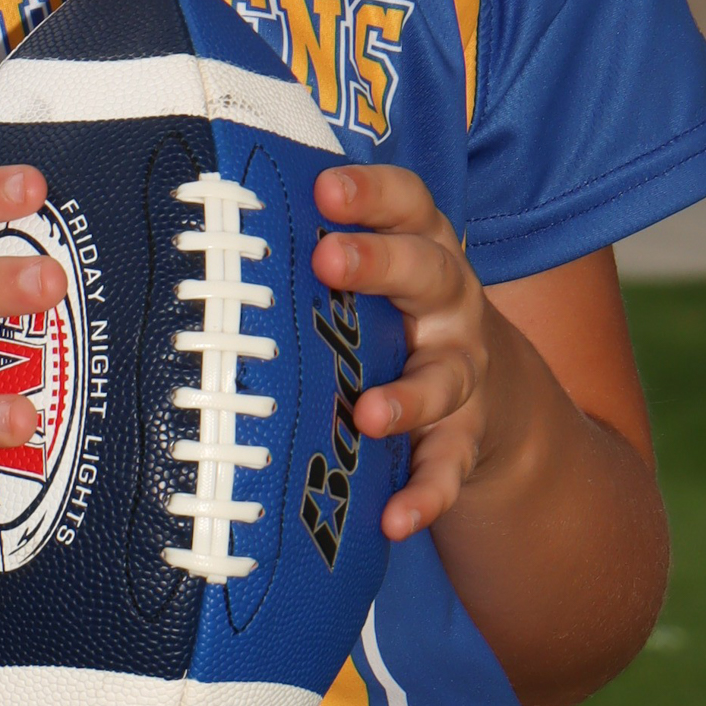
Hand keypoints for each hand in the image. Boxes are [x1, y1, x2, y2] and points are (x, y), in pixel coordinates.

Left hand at [310, 164, 520, 543]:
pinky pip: (449, 468)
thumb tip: (215, 222)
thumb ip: (320, 244)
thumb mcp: (375, 270)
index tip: (325, 188)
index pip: (408, 203)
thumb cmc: (395, 312)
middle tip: (329, 260)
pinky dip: (425, 494)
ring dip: (408, 396)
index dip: (371, 191)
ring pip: (444, 378)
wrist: (490, 389)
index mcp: (423, 246)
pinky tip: (394, 518)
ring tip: (368, 412)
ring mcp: (463, 371)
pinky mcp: (465, 437)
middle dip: (379, 264)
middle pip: (428, 273)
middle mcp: (450, 303)